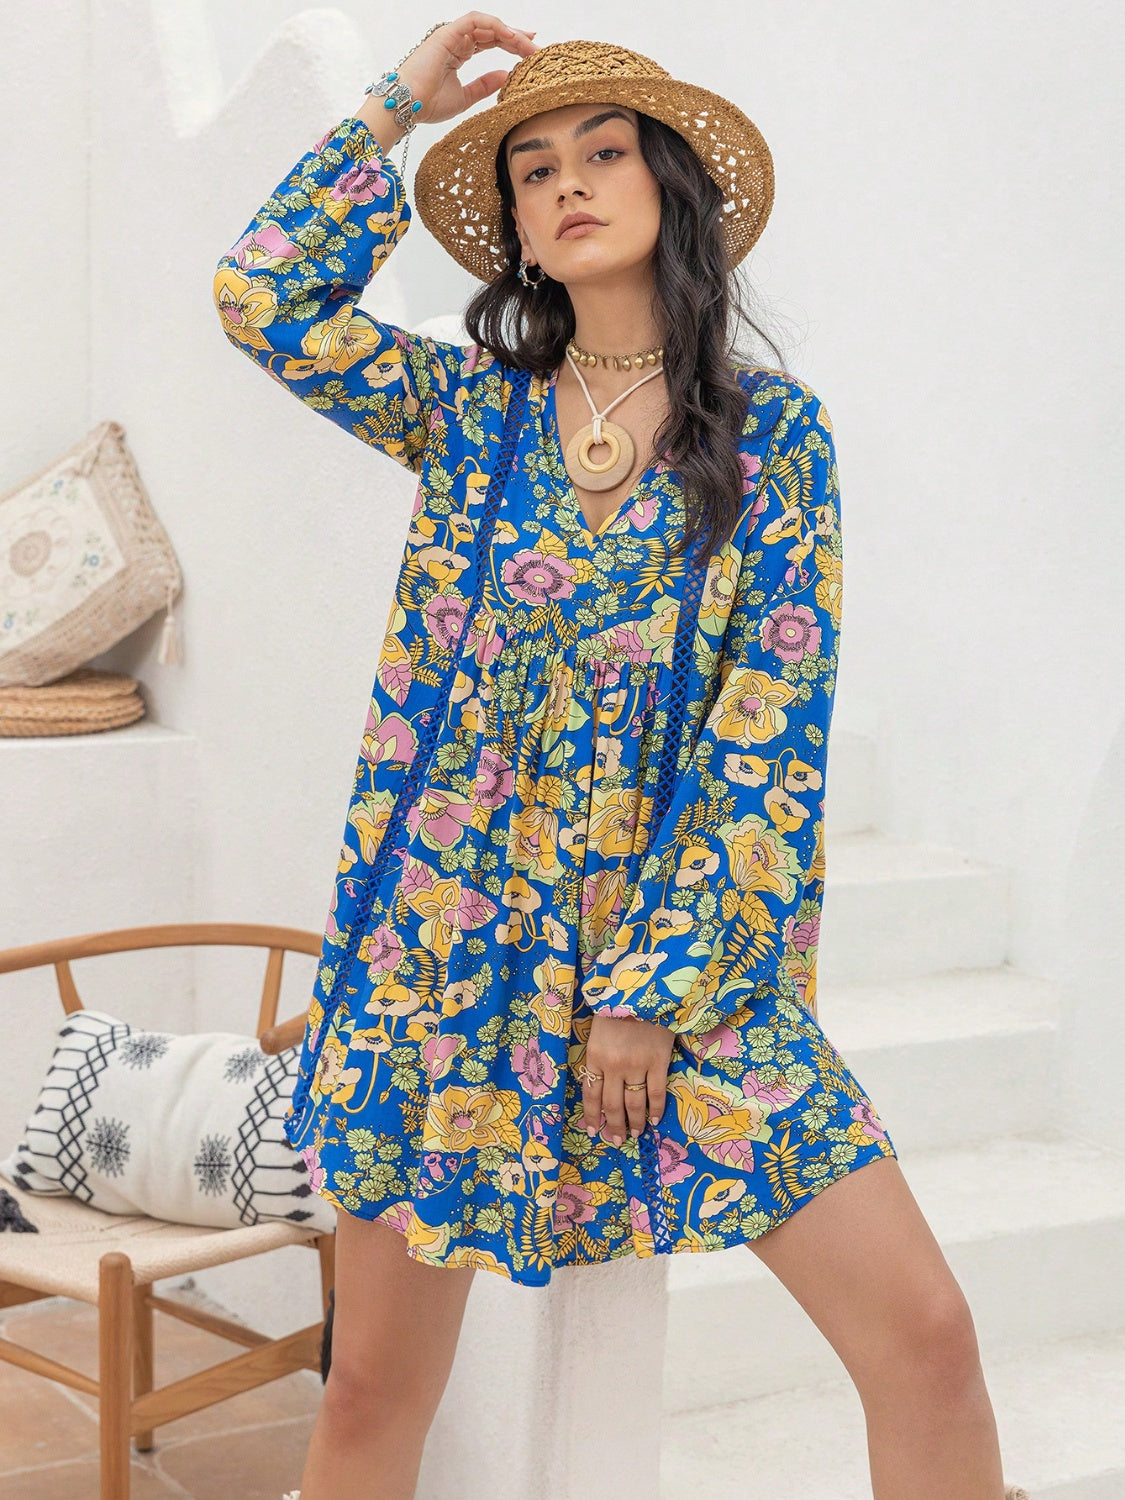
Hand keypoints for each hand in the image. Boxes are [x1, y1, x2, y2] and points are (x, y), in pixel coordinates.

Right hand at [397, 13, 538, 126]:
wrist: (407, 106)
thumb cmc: (428, 104)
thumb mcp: (465, 97)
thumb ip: (485, 85)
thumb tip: (506, 76)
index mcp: (459, 52)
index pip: (490, 41)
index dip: (512, 44)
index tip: (531, 52)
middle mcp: (456, 40)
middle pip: (492, 32)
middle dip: (516, 38)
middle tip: (537, 48)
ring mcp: (451, 35)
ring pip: (487, 25)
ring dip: (509, 32)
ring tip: (527, 44)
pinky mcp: (446, 33)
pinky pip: (474, 21)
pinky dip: (494, 26)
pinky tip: (510, 36)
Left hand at [581, 1014, 674, 1143]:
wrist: (643, 988)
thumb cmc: (616, 1008)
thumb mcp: (597, 1032)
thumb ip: (597, 1058)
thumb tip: (599, 1087)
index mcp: (595, 1056)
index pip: (591, 1095)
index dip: (592, 1116)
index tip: (594, 1131)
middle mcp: (614, 1065)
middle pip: (612, 1104)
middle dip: (613, 1126)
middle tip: (616, 1140)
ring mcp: (637, 1064)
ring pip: (634, 1103)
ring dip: (634, 1122)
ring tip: (635, 1133)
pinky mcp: (658, 1061)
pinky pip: (657, 1092)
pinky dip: (656, 1109)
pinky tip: (655, 1120)